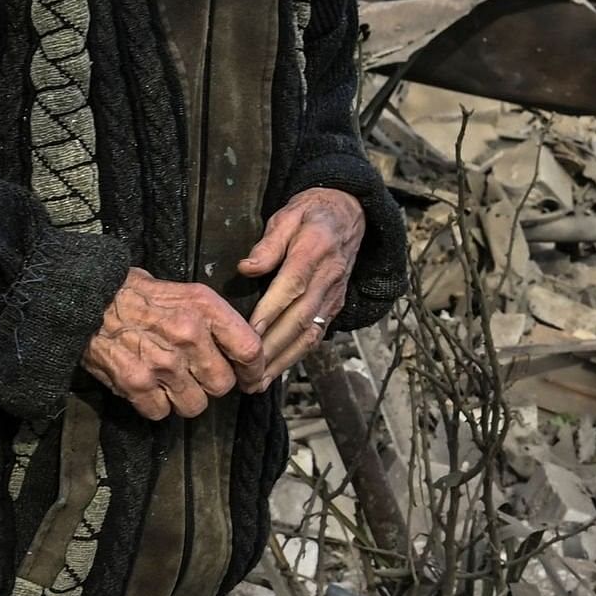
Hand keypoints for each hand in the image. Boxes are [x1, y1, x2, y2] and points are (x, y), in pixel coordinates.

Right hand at [82, 268, 259, 420]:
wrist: (88, 298)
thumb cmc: (139, 296)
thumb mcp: (186, 293)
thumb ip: (216, 321)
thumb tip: (245, 353)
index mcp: (204, 308)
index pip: (249, 349)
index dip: (254, 371)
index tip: (251, 379)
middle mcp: (187, 335)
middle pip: (222, 385)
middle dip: (210, 384)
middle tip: (194, 374)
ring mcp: (162, 362)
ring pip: (195, 405)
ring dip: (184, 398)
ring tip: (169, 380)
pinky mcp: (136, 384)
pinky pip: (162, 413)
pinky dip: (156, 405)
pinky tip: (148, 386)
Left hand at [234, 187, 367, 388]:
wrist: (350, 214)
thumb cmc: (312, 213)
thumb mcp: (288, 214)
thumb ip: (269, 242)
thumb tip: (247, 268)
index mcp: (314, 251)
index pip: (291, 286)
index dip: (270, 312)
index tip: (247, 333)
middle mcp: (327, 278)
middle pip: (299, 319)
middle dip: (272, 349)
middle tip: (245, 371)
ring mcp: (333, 295)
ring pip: (308, 334)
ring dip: (283, 361)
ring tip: (257, 382)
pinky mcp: (334, 306)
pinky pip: (316, 335)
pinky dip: (296, 356)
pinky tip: (276, 370)